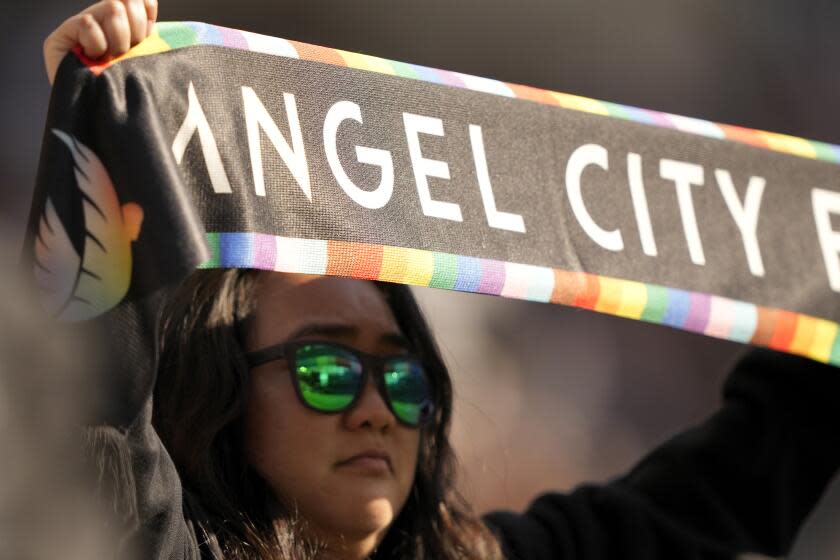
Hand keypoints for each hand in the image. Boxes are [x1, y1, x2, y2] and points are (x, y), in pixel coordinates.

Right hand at [43, 0, 157, 84]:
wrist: (104, 121)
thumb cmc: (128, 95)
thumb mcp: (146, 62)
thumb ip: (147, 35)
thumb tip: (150, 3)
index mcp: (123, 27)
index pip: (139, 0)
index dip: (146, 12)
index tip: (147, 35)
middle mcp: (101, 23)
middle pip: (127, 1)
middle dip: (136, 29)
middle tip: (128, 53)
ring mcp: (81, 28)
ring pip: (112, 7)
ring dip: (120, 37)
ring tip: (113, 58)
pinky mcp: (62, 37)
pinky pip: (88, 23)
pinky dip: (97, 43)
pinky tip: (94, 58)